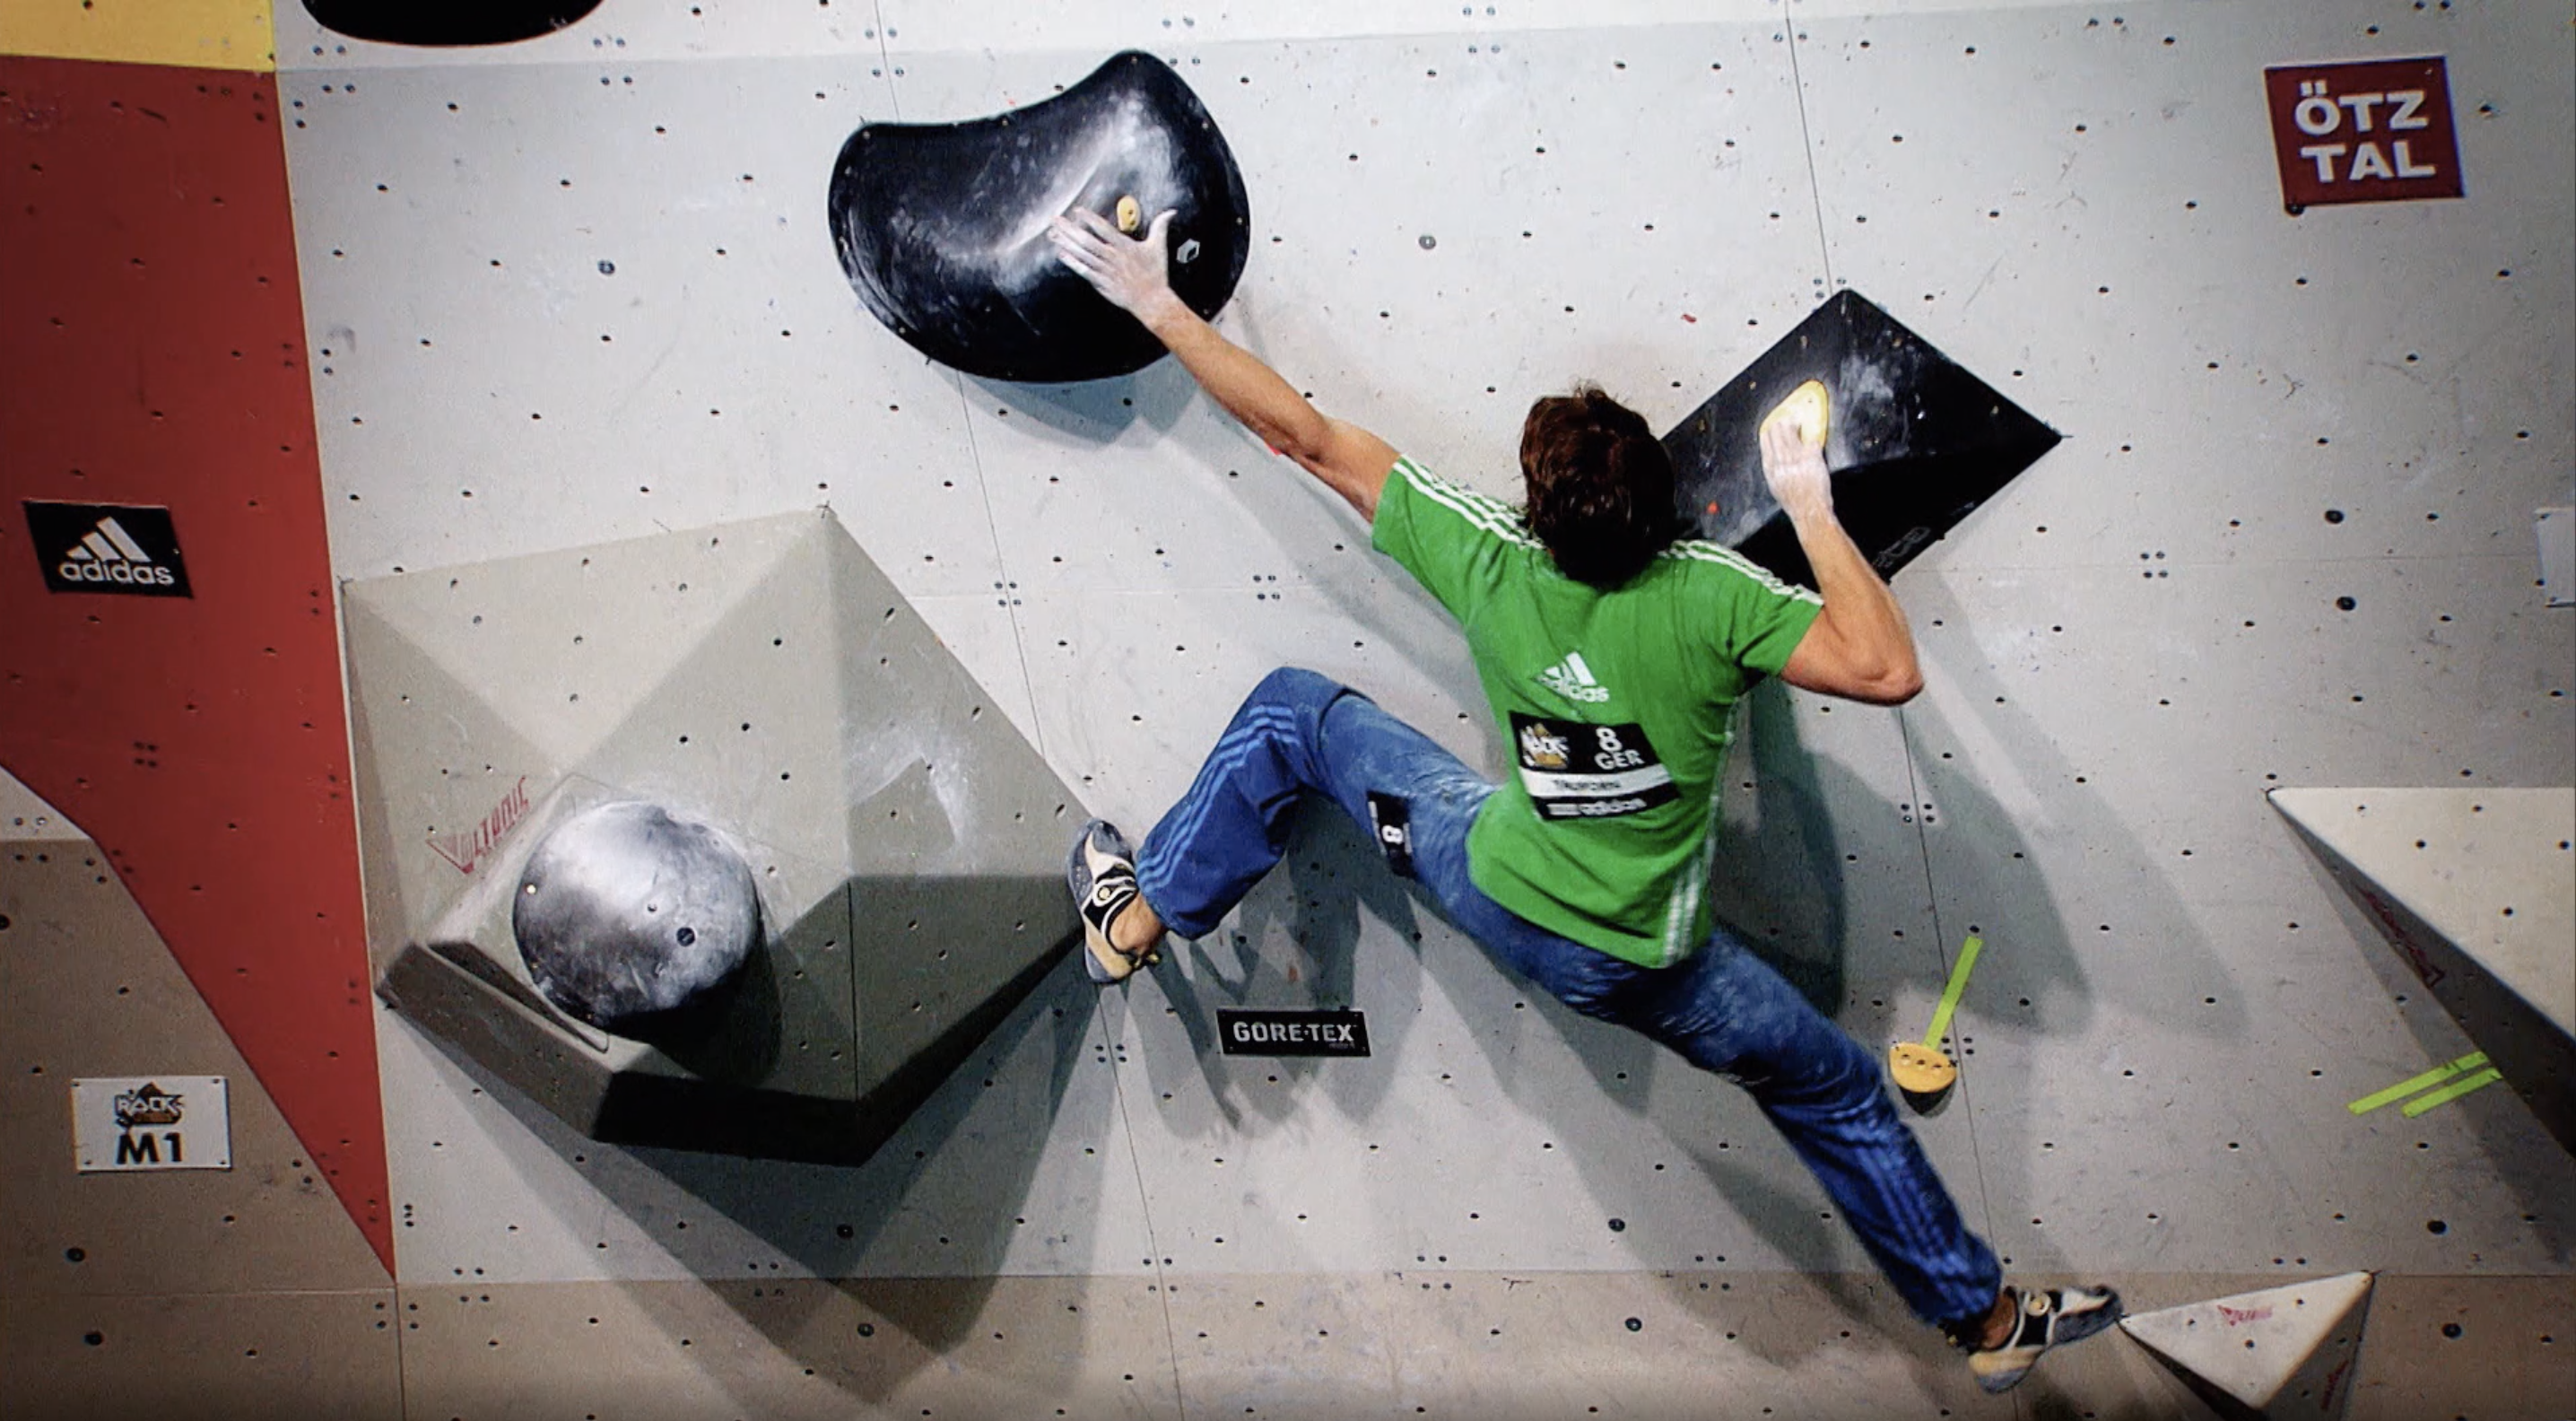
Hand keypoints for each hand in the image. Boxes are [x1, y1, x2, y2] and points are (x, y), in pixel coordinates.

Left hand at [1048, 207, 1182, 322]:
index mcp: (1124, 246)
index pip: (1103, 228)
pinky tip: (1062, 254)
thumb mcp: (1159, 247)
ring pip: (1082, 254)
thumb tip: (1171, 212)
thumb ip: (1161, 227)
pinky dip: (1072, 262)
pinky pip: (1083, 271)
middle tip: (1056, 220)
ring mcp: (1105, 271)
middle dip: (1069, 229)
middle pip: (1086, 240)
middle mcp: (1112, 257)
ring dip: (1066, 243)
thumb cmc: (1155, 274)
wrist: (1152, 301)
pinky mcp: (1101, 283)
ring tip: (1053, 234)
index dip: (1089, 219)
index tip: (1077, 211)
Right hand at [1758, 407, 1833, 519]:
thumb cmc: (1793, 502)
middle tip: (1788, 419)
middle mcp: (1782, 460)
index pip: (1765, 440)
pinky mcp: (1813, 458)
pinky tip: (1813, 438)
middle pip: (1778, 431)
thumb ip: (1775, 469)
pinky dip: (1812, 438)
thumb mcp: (1776, 486)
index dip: (1769, 430)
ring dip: (1795, 423)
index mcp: (1770, 467)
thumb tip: (1776, 456)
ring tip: (1798, 420)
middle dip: (1782, 422)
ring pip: (1792, 431)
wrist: (1809, 511)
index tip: (1773, 425)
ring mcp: (1797, 458)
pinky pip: (1811, 441)